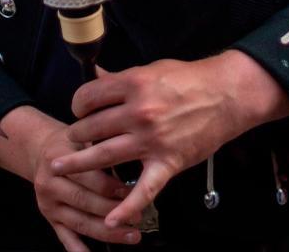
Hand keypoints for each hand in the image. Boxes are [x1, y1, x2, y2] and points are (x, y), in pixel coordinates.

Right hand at [31, 122, 137, 249]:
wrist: (39, 150)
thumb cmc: (68, 143)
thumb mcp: (81, 135)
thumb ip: (99, 145)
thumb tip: (130, 154)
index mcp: (58, 159)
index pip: (88, 176)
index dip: (111, 187)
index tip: (133, 192)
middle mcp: (50, 184)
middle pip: (84, 202)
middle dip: (113, 211)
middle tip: (138, 217)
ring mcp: (49, 205)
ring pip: (80, 222)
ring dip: (107, 233)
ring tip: (131, 235)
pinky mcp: (49, 219)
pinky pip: (65, 238)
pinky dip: (79, 250)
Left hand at [55, 52, 288, 228]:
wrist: (226, 94)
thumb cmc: (190, 79)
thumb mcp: (152, 69)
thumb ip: (121, 77)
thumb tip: (95, 76)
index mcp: (134, 84)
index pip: (89, 96)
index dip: (78, 104)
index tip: (79, 110)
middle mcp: (139, 112)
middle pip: (91, 127)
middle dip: (77, 134)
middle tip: (74, 139)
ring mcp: (152, 139)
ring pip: (104, 156)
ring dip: (80, 164)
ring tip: (62, 167)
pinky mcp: (167, 162)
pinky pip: (143, 190)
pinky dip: (127, 207)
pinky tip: (112, 219)